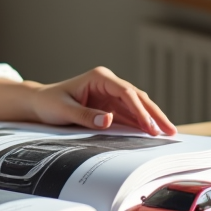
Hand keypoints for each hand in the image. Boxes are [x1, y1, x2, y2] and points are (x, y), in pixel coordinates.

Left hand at [0, 68, 177, 135]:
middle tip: (170, 130)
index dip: (140, 109)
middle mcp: (108, 83)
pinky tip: (153, 133)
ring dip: (151, 119)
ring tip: (168, 133)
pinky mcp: (110, 105)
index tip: (150, 125)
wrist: (40, 103)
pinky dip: (142, 123)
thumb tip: (108, 120)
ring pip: (138, 105)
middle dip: (154, 113)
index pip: (126, 92)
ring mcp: (110, 94)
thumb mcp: (64, 110)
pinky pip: (130, 114)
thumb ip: (86, 116)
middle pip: (137, 97)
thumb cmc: (49, 103)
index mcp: (99, 77)